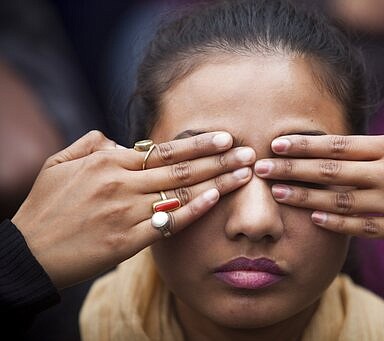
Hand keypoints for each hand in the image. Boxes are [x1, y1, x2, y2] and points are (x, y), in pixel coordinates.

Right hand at [12, 130, 254, 287]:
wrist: (30, 252)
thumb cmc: (46, 207)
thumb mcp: (59, 164)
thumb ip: (90, 144)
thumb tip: (117, 140)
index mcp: (108, 161)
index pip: (163, 149)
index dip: (197, 144)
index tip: (224, 138)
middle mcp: (121, 183)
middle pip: (180, 167)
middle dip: (219, 158)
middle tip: (249, 151)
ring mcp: (126, 211)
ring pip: (180, 192)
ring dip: (217, 181)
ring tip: (245, 173)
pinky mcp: (128, 240)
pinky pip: (169, 222)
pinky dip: (194, 210)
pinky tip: (217, 199)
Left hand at [254, 109, 383, 243]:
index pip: (339, 144)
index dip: (305, 144)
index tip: (278, 143)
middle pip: (330, 171)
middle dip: (292, 168)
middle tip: (262, 167)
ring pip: (339, 201)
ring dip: (304, 196)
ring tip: (277, 193)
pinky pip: (362, 227)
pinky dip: (335, 223)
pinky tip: (314, 217)